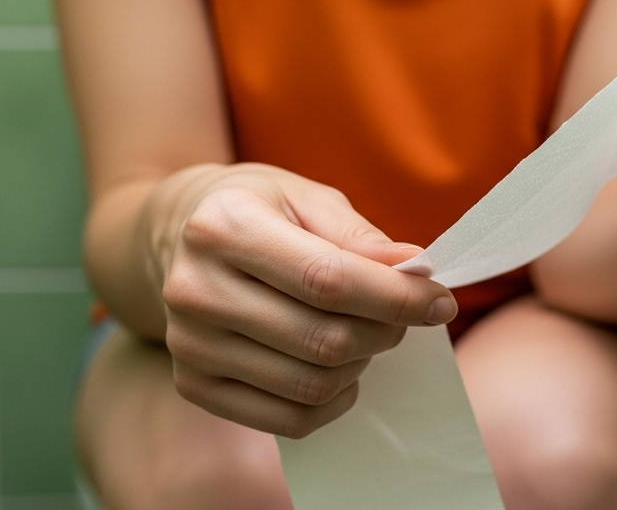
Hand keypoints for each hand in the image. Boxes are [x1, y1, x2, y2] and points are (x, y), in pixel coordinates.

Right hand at [150, 164, 456, 436]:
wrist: (175, 236)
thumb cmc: (257, 210)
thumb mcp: (306, 198)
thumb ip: (359, 235)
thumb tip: (413, 269)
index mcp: (223, 226)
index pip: (327, 279)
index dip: (396, 297)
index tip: (440, 301)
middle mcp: (195, 288)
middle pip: (323, 339)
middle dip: (384, 331)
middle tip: (402, 315)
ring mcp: (188, 343)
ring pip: (310, 385)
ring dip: (360, 366)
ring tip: (365, 334)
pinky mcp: (193, 384)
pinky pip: (285, 419)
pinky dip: (331, 402)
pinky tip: (341, 372)